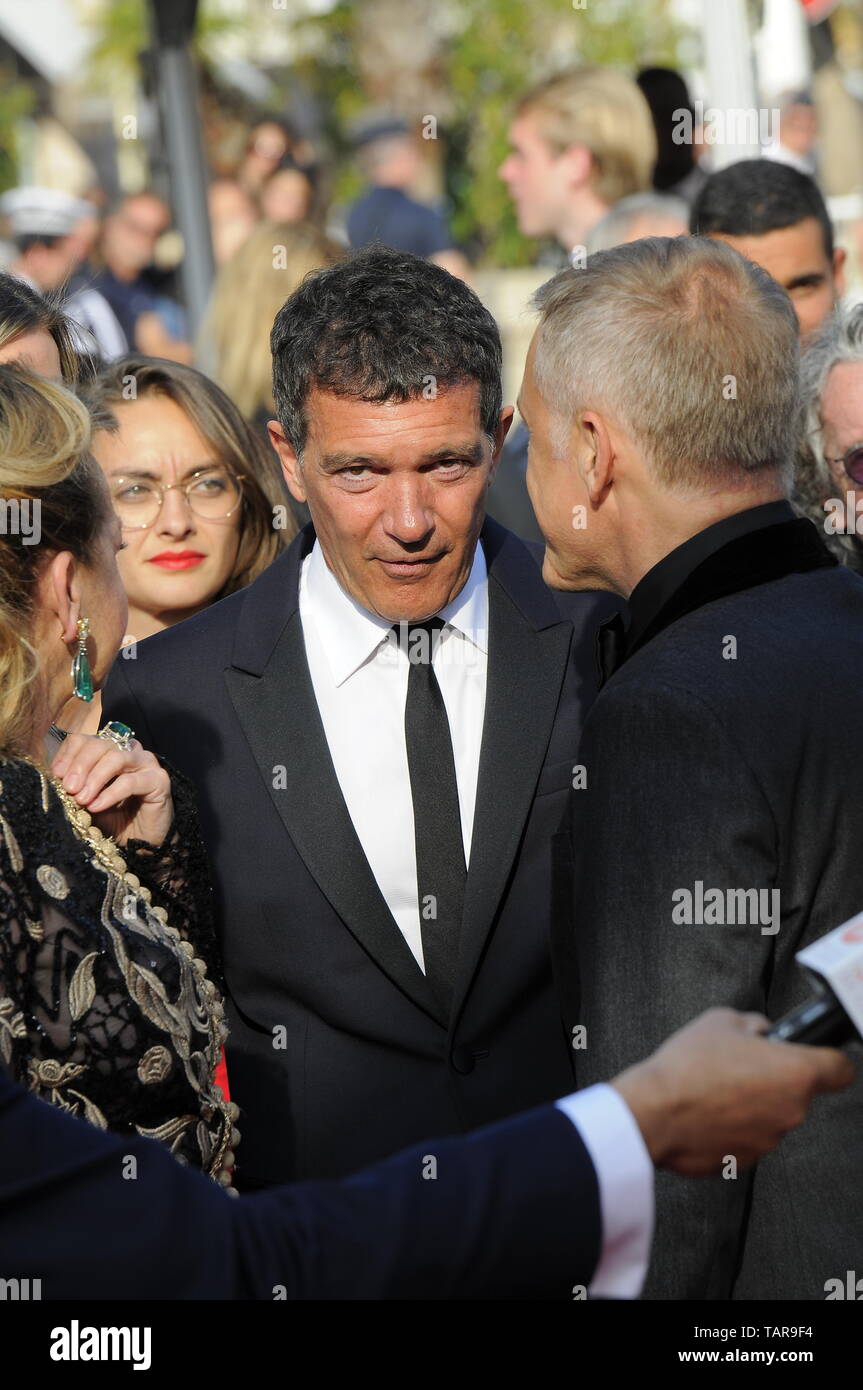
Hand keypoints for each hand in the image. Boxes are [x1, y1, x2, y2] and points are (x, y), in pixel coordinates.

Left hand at [50, 732, 172, 848]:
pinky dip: (110, 794)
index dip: (68, 754)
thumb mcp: (86, 800)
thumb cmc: (113, 819)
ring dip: (95, 778)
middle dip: (80, 765)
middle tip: (69, 788)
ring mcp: (146, 763)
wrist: (140, 843)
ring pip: (116, 758)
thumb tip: (56, 778)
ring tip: (82, 799)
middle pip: (100, 744)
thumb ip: (75, 786)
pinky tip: (96, 806)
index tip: (56, 775)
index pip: (85, 739)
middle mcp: (129, 752)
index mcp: (109, 751)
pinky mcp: (159, 780)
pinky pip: (130, 782)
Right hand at [612, 1007, 855, 1176]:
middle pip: (799, 1091)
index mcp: (795, 1073)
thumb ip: (753, 1024)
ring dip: (753, 1102)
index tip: (818, 1055)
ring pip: (772, 1114)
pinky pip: (750, 1136)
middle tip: (741, 1064)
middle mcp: (791, 1111)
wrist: (654, 1112)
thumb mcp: (721, 1020)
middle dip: (775, 1078)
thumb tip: (760, 1032)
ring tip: (716, 1087)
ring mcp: (770, 1139)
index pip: (841, 1069)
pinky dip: (734, 1125)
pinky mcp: (747, 1160)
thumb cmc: (688, 1066)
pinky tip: (708, 1110)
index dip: (830, 1058)